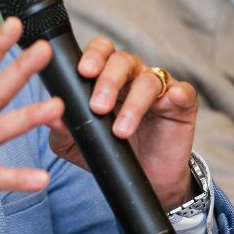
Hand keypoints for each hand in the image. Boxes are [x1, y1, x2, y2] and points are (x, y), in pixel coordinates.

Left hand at [46, 37, 197, 209]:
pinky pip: (183, 91)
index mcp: (105, 77)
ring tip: (120, 131)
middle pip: (121, 60)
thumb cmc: (110, 151)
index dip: (91, 57)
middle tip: (97, 106)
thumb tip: (49, 115)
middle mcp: (132, 76)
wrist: (146, 180)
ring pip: (147, 79)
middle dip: (108, 80)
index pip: (99, 52)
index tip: (81, 72)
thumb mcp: (77, 143)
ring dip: (133, 103)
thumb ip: (63, 128)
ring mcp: (159, 88)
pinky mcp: (182, 104)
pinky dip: (178, 92)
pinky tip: (172, 97)